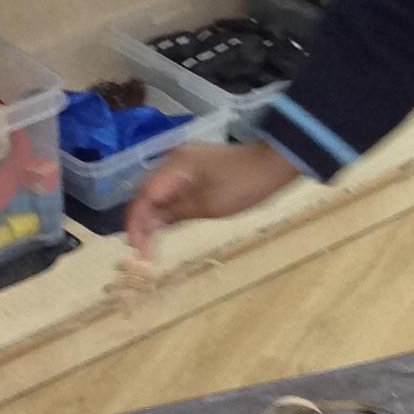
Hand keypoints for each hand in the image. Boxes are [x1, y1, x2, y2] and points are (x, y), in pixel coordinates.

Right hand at [124, 139, 298, 258]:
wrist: (275, 163)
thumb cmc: (244, 185)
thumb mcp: (209, 206)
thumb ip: (176, 214)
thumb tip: (150, 226)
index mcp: (174, 165)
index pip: (145, 196)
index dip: (137, 224)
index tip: (138, 251)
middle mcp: (173, 161)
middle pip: (147, 193)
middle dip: (141, 222)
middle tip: (142, 252)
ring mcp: (184, 163)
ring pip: (158, 193)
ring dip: (153, 217)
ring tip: (149, 245)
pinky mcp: (194, 170)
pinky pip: (172, 190)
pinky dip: (167, 209)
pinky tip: (166, 227)